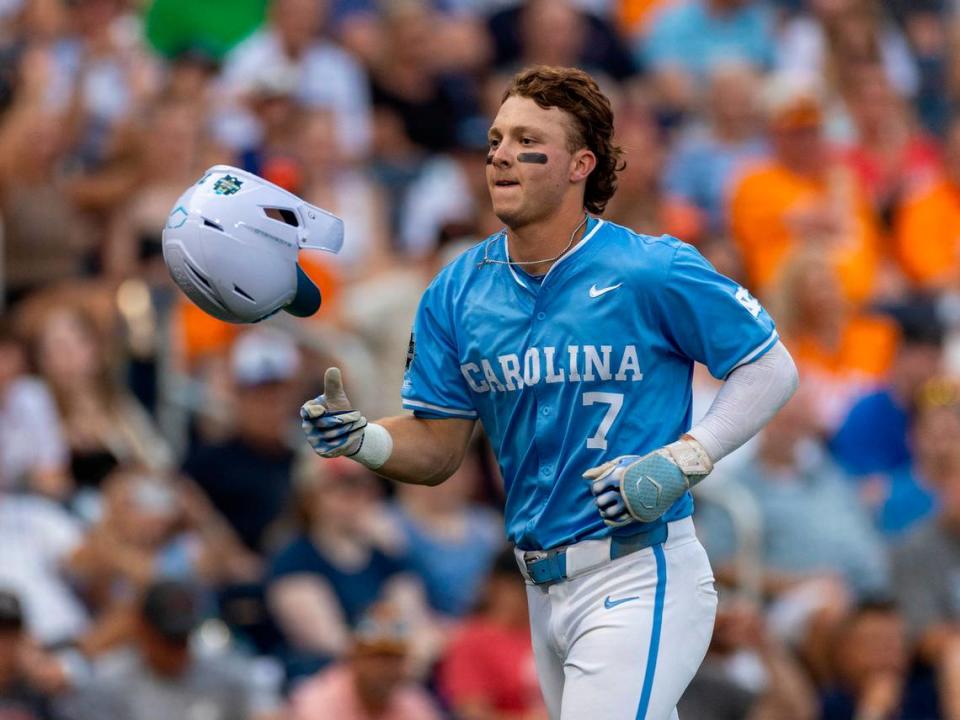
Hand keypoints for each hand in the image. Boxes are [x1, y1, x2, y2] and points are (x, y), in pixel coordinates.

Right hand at [300, 367, 367, 457]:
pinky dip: (349, 440)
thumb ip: (333, 385)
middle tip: (356, 415)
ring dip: (349, 429)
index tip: (322, 410)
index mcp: (308, 412)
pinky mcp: (323, 451)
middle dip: (344, 418)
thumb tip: (333, 369)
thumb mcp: (337, 397)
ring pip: (333, 435)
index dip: (316, 411)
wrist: (348, 431)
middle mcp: (308, 427)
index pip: (309, 411)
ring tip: (356, 425)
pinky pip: (336, 446)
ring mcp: (314, 440)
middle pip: (326, 423)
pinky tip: (353, 436)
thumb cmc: (339, 410)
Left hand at [583, 437, 712, 524]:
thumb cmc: (641, 466)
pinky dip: (611, 521)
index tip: (600, 488)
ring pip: (609, 513)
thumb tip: (584, 476)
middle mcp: (624, 491)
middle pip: (601, 502)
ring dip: (605, 511)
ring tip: (608, 506)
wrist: (667, 474)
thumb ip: (602, 469)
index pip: (596, 488)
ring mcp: (631, 503)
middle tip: (604, 498)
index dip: (596, 489)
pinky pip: (619, 522)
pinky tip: (610, 517)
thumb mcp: (622, 462)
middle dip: (600, 500)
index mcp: (618, 477)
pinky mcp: (638, 512)